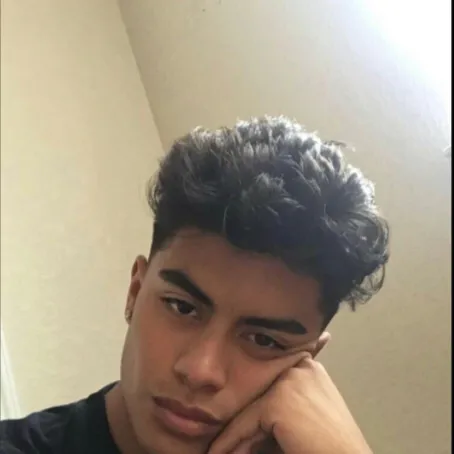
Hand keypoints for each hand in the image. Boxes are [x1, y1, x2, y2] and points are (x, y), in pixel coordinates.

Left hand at [208, 347, 371, 453]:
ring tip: (218, 450)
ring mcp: (290, 381)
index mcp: (308, 368)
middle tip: (222, 442)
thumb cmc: (329, 446)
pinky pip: (246, 424)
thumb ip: (281, 410)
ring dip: (234, 435)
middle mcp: (300, 366)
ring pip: (251, 410)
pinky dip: (230, 442)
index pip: (271, 384)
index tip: (236, 427)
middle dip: (243, 421)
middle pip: (260, 395)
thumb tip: (248, 421)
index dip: (254, 406)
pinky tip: (217, 453)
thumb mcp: (304, 416)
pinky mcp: (279, 401)